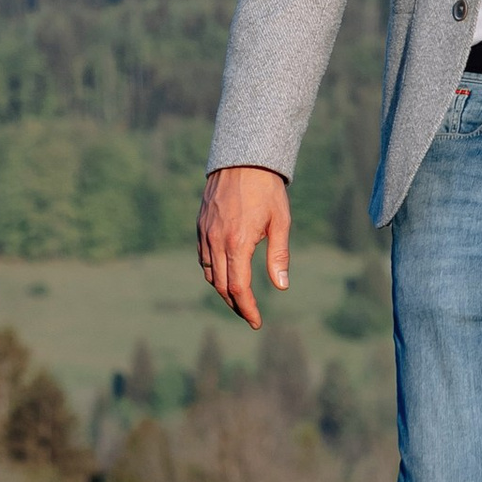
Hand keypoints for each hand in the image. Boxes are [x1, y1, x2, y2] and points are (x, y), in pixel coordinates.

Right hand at [198, 165, 291, 328]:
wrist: (243, 159)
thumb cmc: (267, 190)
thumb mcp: (280, 221)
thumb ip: (279, 255)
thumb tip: (281, 286)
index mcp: (237, 244)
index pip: (238, 288)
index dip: (247, 309)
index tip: (256, 322)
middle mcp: (216, 242)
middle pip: (221, 286)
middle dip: (235, 304)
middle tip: (249, 315)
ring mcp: (205, 234)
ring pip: (209, 274)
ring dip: (223, 290)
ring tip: (239, 299)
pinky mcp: (200, 226)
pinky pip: (203, 258)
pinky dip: (213, 272)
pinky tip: (225, 274)